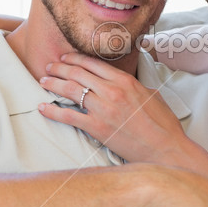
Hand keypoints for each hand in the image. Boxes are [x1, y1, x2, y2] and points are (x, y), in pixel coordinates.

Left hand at [37, 52, 190, 164]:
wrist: (165, 148)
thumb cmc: (162, 124)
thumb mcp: (152, 95)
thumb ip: (135, 86)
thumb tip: (125, 84)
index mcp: (125, 81)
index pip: (93, 64)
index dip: (75, 59)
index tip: (65, 58)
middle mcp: (112, 91)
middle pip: (78, 73)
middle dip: (60, 68)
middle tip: (50, 66)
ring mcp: (103, 109)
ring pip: (70, 90)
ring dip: (53, 83)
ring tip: (43, 80)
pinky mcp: (97, 128)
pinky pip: (68, 116)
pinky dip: (52, 111)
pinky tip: (42, 107)